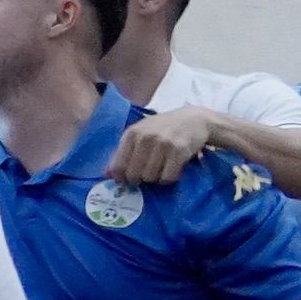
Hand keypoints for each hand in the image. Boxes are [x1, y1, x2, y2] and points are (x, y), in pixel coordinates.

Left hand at [108, 106, 226, 186]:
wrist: (194, 119)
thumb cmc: (163, 128)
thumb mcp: (140, 133)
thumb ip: (122, 152)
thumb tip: (106, 174)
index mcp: (132, 134)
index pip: (118, 166)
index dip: (121, 177)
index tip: (126, 180)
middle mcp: (145, 138)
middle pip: (134, 175)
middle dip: (139, 179)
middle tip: (146, 174)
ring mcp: (163, 144)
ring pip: (150, 177)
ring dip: (155, 178)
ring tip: (160, 168)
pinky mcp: (179, 151)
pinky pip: (167, 177)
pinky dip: (169, 178)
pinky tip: (171, 169)